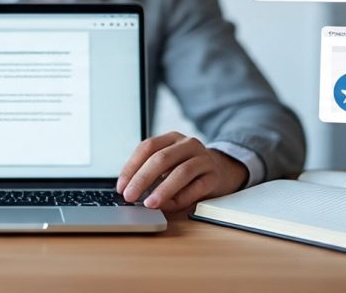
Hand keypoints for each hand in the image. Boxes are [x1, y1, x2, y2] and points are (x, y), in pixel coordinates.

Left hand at [116, 131, 247, 211]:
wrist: (223, 169)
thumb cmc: (187, 167)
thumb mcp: (169, 163)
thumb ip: (152, 172)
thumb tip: (129, 191)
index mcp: (171, 138)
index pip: (147, 147)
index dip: (131, 167)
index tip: (121, 186)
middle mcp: (188, 144)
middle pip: (161, 158)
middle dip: (142, 179)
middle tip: (130, 196)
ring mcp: (203, 159)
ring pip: (180, 172)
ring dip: (162, 190)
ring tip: (149, 204)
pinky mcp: (214, 176)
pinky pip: (197, 188)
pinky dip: (182, 198)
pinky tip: (170, 206)